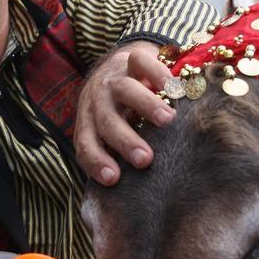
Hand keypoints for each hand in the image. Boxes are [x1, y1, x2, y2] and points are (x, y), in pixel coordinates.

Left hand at [74, 41, 174, 185]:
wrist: (117, 67)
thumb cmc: (118, 114)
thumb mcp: (110, 136)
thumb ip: (116, 158)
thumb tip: (138, 200)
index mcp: (89, 124)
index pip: (86, 145)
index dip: (97, 162)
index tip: (114, 179)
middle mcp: (98, 101)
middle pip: (106, 121)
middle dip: (125, 141)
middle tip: (145, 159)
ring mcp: (114, 78)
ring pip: (125, 90)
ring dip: (145, 106)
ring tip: (168, 121)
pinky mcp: (131, 59)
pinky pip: (140, 62)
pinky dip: (156, 72)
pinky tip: (172, 87)